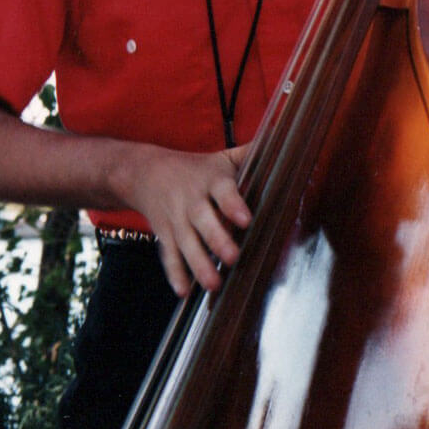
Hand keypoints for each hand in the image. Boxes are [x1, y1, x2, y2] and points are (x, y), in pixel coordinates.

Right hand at [115, 144, 251, 296]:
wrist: (146, 173)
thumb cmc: (196, 168)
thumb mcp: (222, 158)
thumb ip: (250, 153)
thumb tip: (282, 137)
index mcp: (210, 180)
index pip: (222, 191)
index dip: (233, 205)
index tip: (246, 218)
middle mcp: (192, 201)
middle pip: (203, 221)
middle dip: (217, 240)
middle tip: (233, 257)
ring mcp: (176, 220)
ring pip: (186, 243)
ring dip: (199, 264)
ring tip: (214, 284)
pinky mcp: (164, 235)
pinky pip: (168, 256)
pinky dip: (174, 274)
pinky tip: (184, 291)